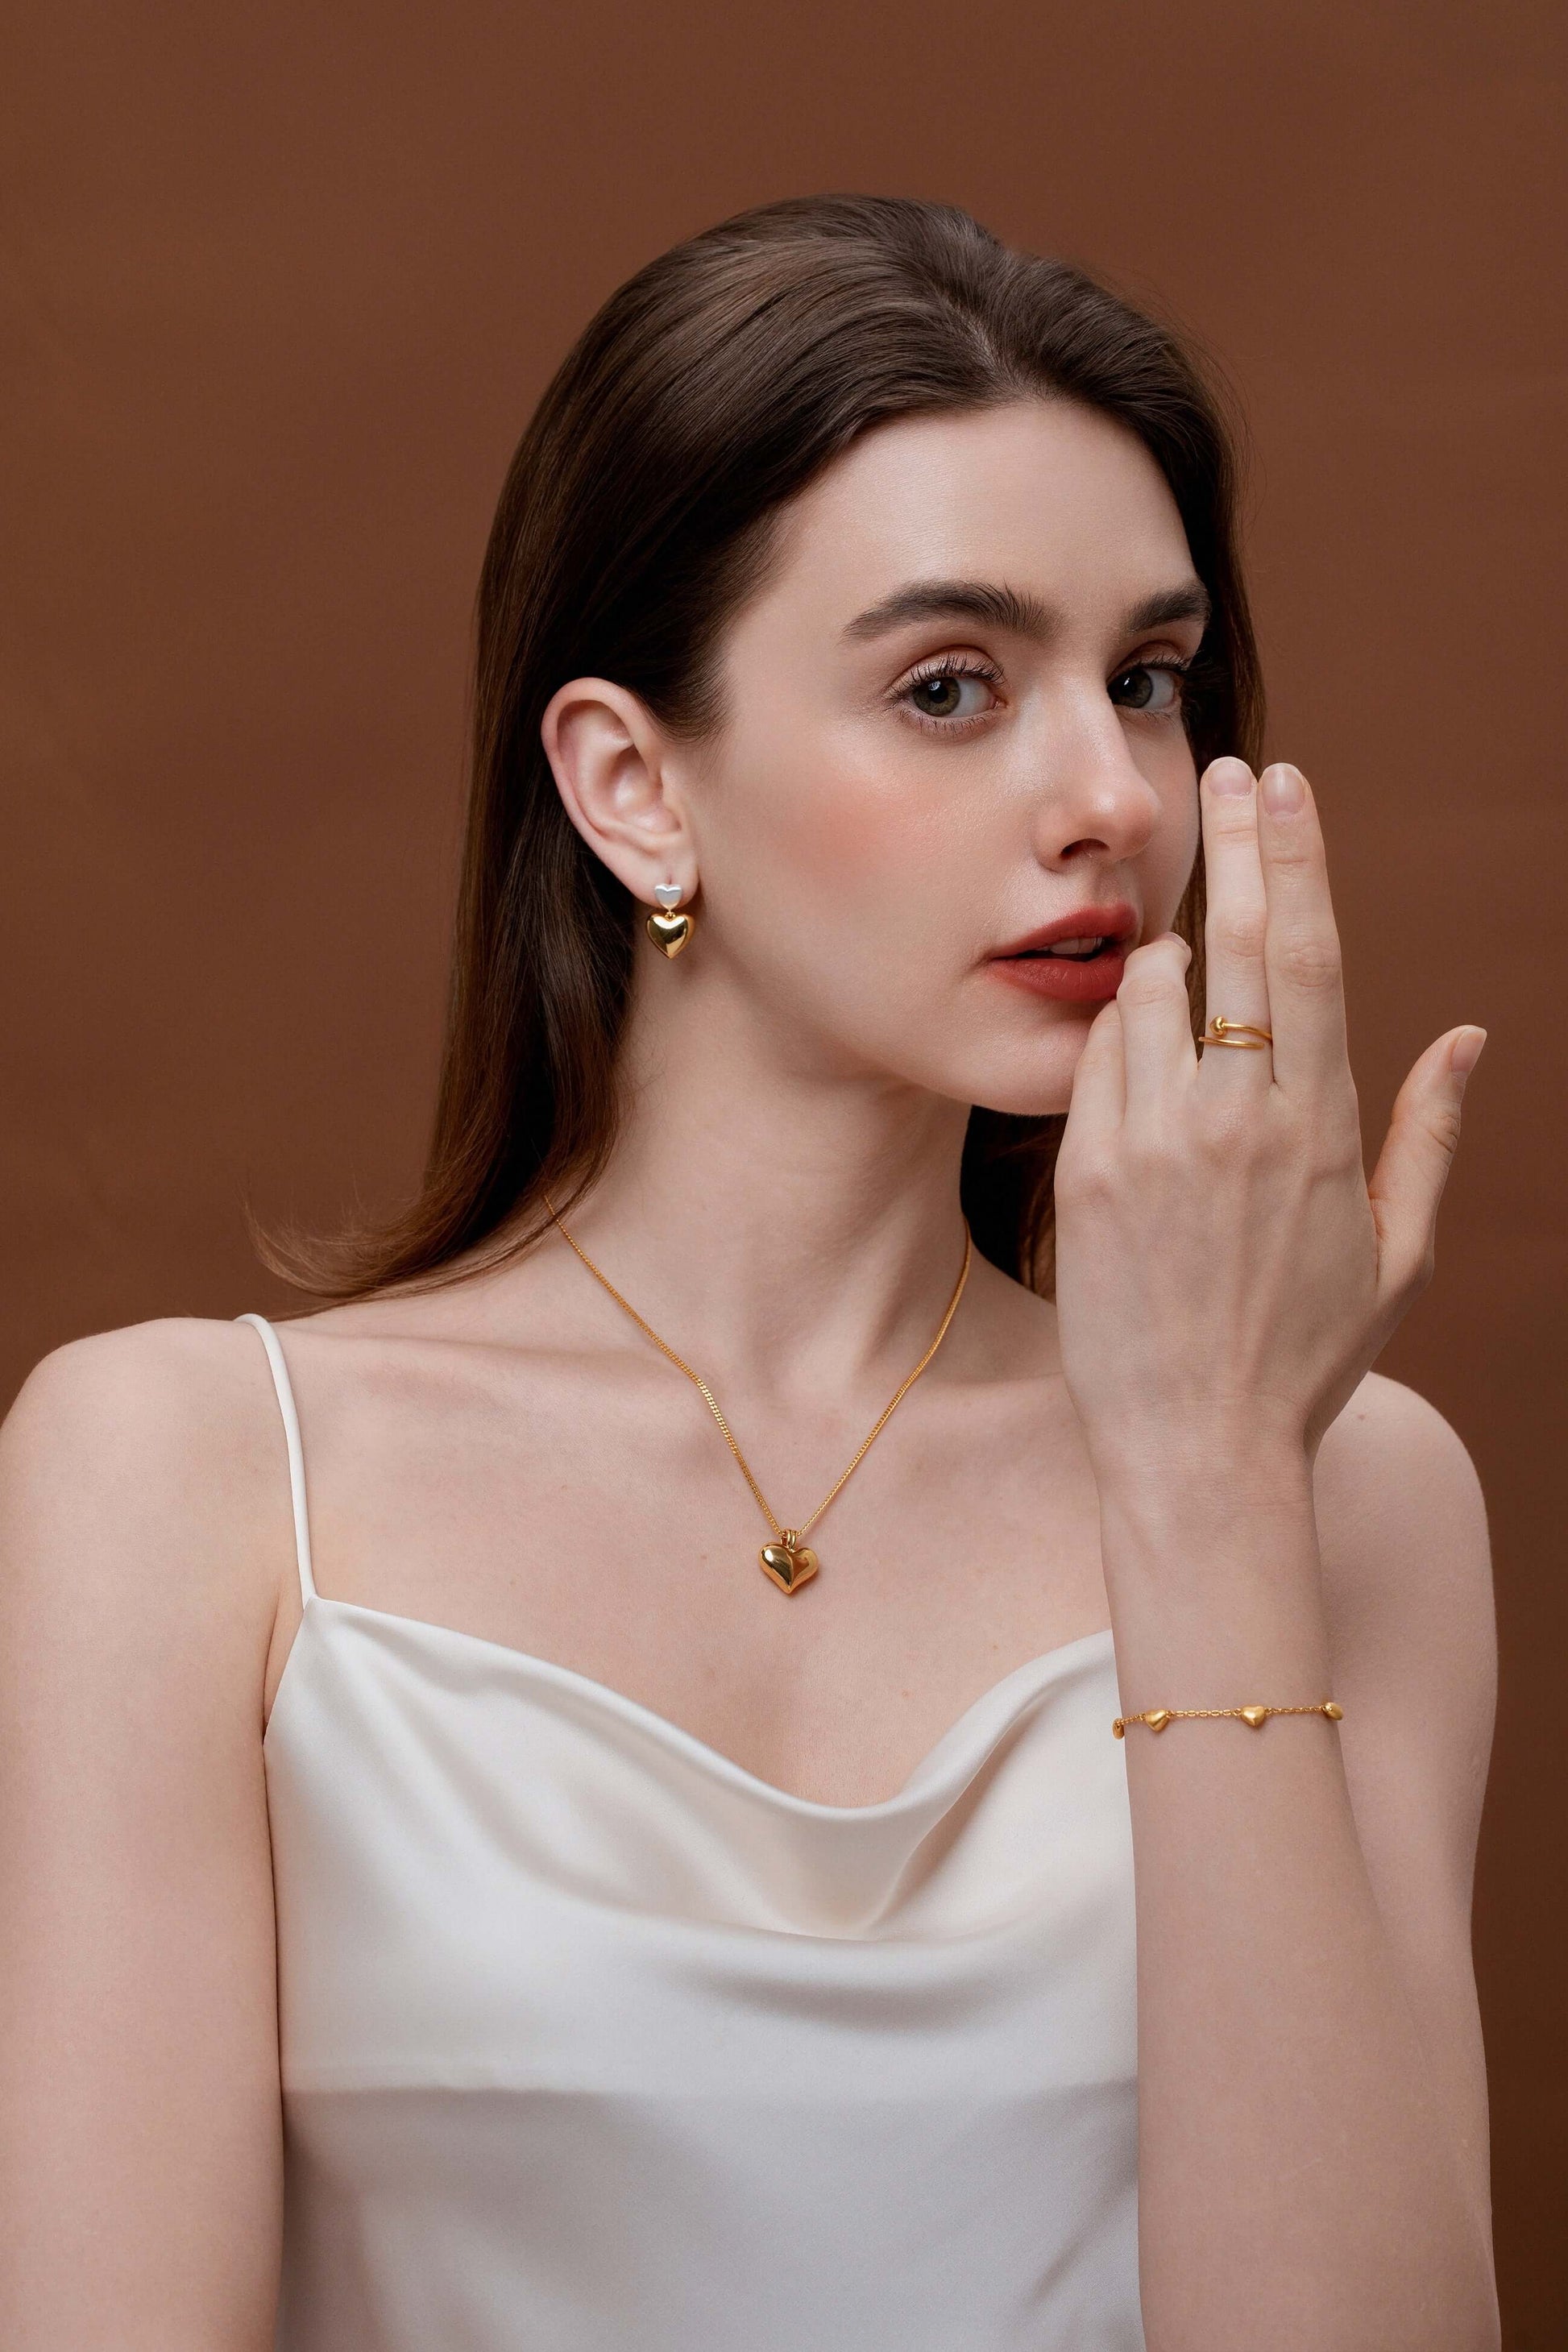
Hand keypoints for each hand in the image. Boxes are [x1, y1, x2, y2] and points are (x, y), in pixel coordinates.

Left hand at [1052, 757, 1484, 1475]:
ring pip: (1148, 993)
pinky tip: (1137, 1053)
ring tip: (1187, 979)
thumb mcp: (1394, 1255)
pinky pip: (1096, 1059)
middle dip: (1234, 844)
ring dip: (1168, 965)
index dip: (1296, 858)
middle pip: (1233, 943)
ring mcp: (1152, 1142)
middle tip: (1227, 771)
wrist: (1196, 1448)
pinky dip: (1118, 1037)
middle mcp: (1234, 1119)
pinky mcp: (1087, 1173)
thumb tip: (1464, 1035)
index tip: (1284, 784)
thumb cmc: (1305, 1357)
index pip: (1306, 957)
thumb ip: (1428, 1136)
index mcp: (1318, 1128)